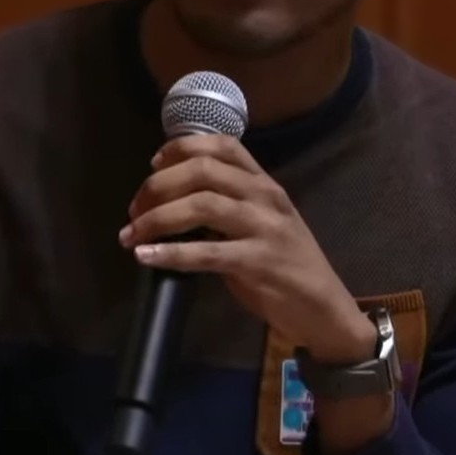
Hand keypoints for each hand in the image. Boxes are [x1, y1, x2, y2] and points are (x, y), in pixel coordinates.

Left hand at [118, 134, 375, 364]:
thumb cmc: (285, 265)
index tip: (153, 165)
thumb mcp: (262, 223)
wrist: (324, 308)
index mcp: (264, 184)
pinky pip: (206, 252)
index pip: (222, 146)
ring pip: (202, 205)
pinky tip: (146, 257)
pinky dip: (171, 253)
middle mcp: (265, 197)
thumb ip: (229, 205)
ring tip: (131, 235)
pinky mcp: (258, 262)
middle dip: (158, 186)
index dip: (181, 149)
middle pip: (203, 171)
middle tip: (133, 210)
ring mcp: (264, 228)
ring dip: (158, 218)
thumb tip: (175, 201)